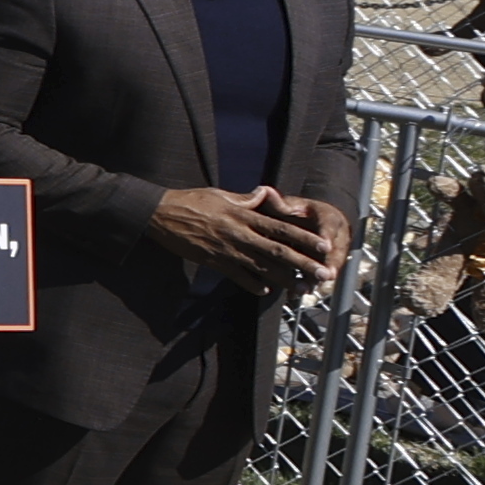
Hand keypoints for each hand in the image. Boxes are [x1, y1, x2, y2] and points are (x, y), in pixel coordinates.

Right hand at [153, 182, 344, 291]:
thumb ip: (246, 198)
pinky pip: (238, 276)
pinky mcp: (214, 262)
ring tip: (301, 288)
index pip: (280, 229)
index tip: (323, 246)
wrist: (160, 214)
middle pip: (277, 252)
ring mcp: (227, 250)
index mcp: (243, 216)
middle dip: (302, 264)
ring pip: (261, 268)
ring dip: (283, 279)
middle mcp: (239, 235)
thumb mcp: (221, 194)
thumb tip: (266, 193)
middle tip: (323, 274)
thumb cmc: (191, 201)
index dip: (304, 238)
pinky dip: (252, 284)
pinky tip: (265, 290)